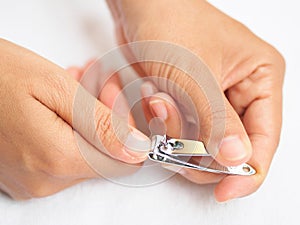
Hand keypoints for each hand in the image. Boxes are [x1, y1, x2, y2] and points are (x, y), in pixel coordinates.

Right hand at [0, 39, 147, 199]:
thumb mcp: (56, 88)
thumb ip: (101, 125)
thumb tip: (138, 148)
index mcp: (58, 159)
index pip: (123, 161)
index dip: (125, 130)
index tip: (112, 100)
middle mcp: (46, 180)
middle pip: (102, 156)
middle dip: (104, 118)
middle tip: (93, 83)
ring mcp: (33, 181)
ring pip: (83, 154)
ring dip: (85, 121)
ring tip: (71, 88)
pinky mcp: (25, 176)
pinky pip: (62, 156)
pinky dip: (68, 130)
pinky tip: (57, 105)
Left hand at [107, 0, 284, 200]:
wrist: (140, 6)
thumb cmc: (170, 22)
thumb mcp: (195, 72)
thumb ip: (217, 119)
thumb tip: (239, 159)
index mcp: (260, 77)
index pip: (266, 138)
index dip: (247, 171)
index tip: (225, 191)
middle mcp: (241, 91)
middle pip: (231, 147)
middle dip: (199, 149)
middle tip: (171, 137)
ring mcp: (213, 99)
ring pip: (202, 144)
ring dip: (175, 133)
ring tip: (157, 99)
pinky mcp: (189, 102)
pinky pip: (181, 131)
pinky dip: (164, 125)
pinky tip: (152, 98)